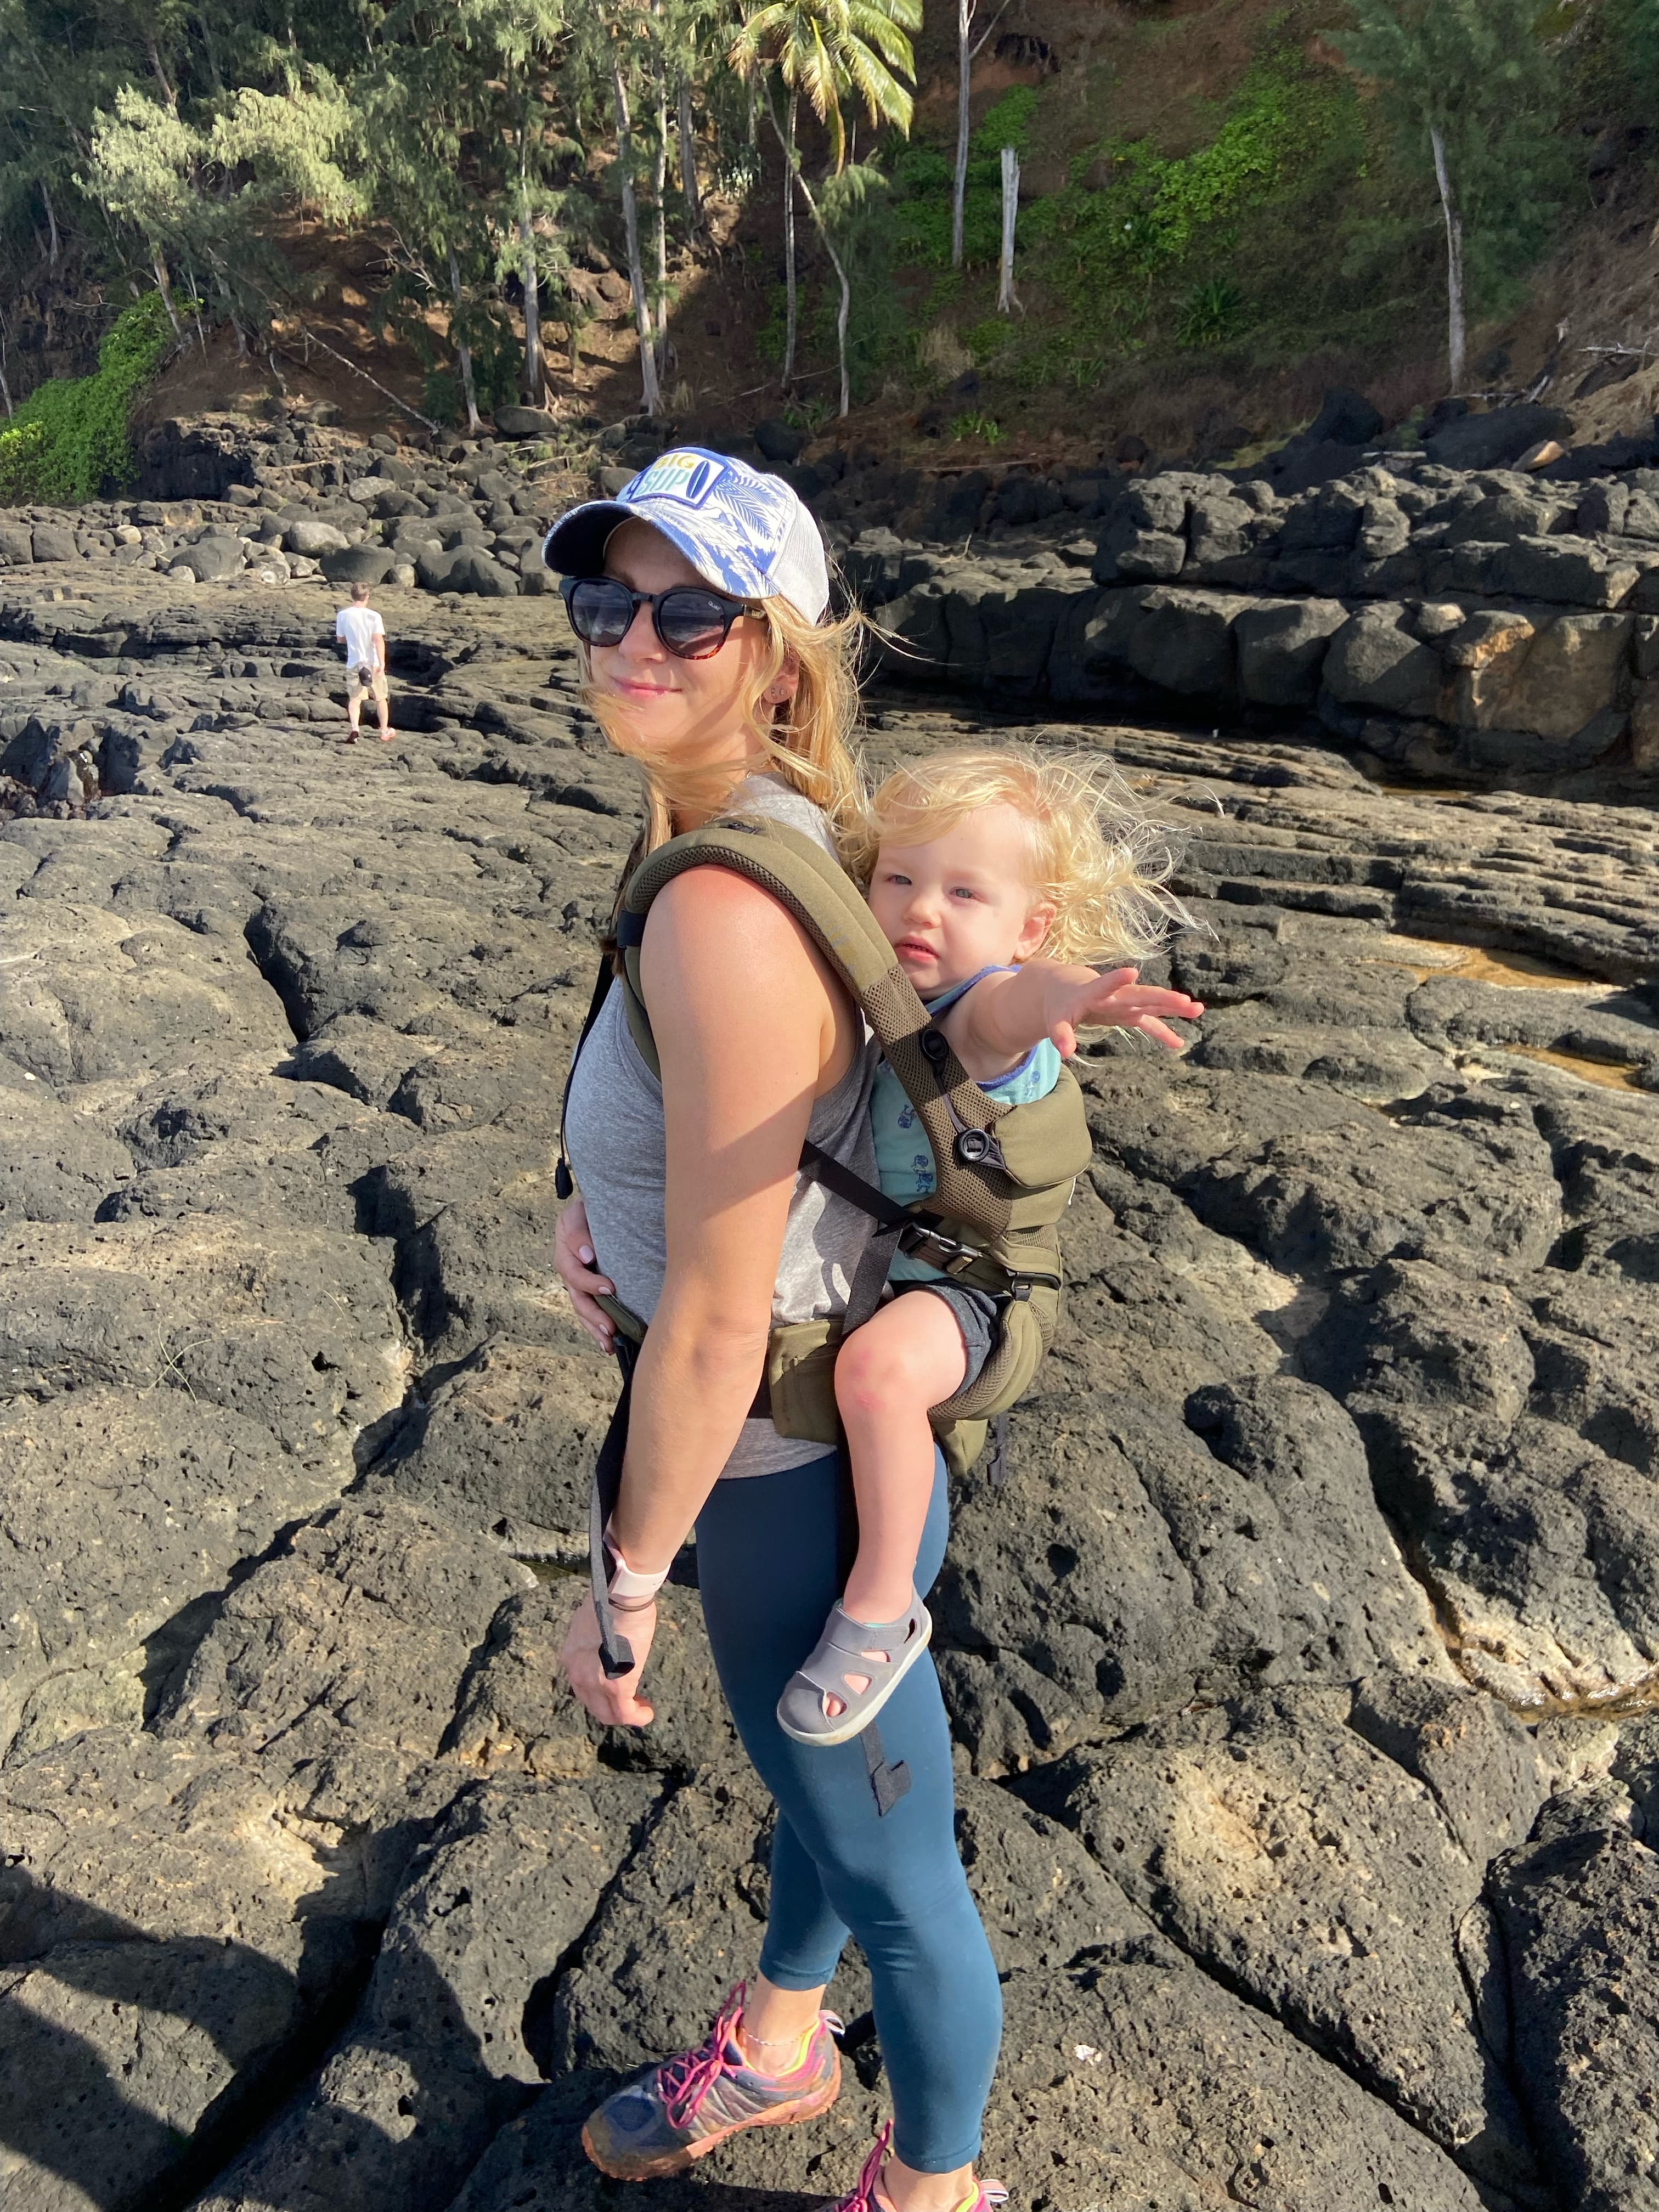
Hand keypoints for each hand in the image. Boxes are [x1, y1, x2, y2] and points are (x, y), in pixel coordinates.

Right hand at [555, 1195, 616, 1349]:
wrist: (603, 1210)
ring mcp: (577, 1281)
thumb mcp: (582, 1211)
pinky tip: (608, 1345)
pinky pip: (589, 1312)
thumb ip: (579, 1230)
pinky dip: (597, 1329)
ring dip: (594, 1327)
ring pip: (582, 1308)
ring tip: (608, 1342)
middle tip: (610, 1326)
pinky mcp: (589, 1290)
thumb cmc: (594, 1209)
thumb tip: (586, 1256)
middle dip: (593, 1313)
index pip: (573, 1270)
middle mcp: (569, 1267)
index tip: (609, 1288)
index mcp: (565, 1247)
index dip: (588, 1281)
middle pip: (577, 1296)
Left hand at [560, 1590, 656, 1726]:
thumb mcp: (593, 1618)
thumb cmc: (612, 1598)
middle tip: (630, 1699)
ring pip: (607, 1714)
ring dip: (623, 1713)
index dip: (600, 1687)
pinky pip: (625, 1714)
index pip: (582, 1683)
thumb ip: (595, 1635)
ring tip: (640, 1707)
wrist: (619, 1596)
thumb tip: (607, 1636)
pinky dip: (637, 1717)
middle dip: (610, 1705)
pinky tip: (647, 1712)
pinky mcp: (616, 1687)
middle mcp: (577, 1673)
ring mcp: (595, 1683)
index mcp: (571, 1655)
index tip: (617, 1680)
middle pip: (592, 1703)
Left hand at [1047, 966, 1204, 1056]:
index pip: (1105, 985)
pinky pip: (1149, 1023)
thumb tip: (1065, 1053)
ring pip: (1153, 1004)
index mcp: (1093, 993)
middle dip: (1162, 998)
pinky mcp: (1129, 1013)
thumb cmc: (1061, 1004)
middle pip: (1141, 995)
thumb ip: (1061, 1035)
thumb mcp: (1055, 1021)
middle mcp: (1115, 995)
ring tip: (1198, 1009)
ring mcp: (1126, 1003)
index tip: (1131, 972)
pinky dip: (1162, 1033)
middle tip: (1185, 1000)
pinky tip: (1179, 1043)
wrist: (1067, 988)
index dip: (1116, 980)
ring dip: (1174, 1007)